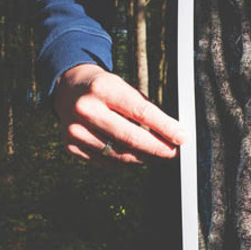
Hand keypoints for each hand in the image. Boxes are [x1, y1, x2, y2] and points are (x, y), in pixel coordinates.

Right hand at [52, 63, 186, 165]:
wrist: (67, 89)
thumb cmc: (105, 88)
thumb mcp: (123, 87)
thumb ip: (144, 109)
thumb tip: (173, 134)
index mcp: (103, 88)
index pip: (141, 111)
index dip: (165, 127)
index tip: (182, 137)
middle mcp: (86, 109)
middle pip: (130, 138)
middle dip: (158, 148)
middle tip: (175, 153)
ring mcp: (75, 130)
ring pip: (120, 154)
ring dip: (145, 158)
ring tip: (160, 155)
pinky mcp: (71, 146)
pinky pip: (107, 162)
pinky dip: (127, 161)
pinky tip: (138, 156)